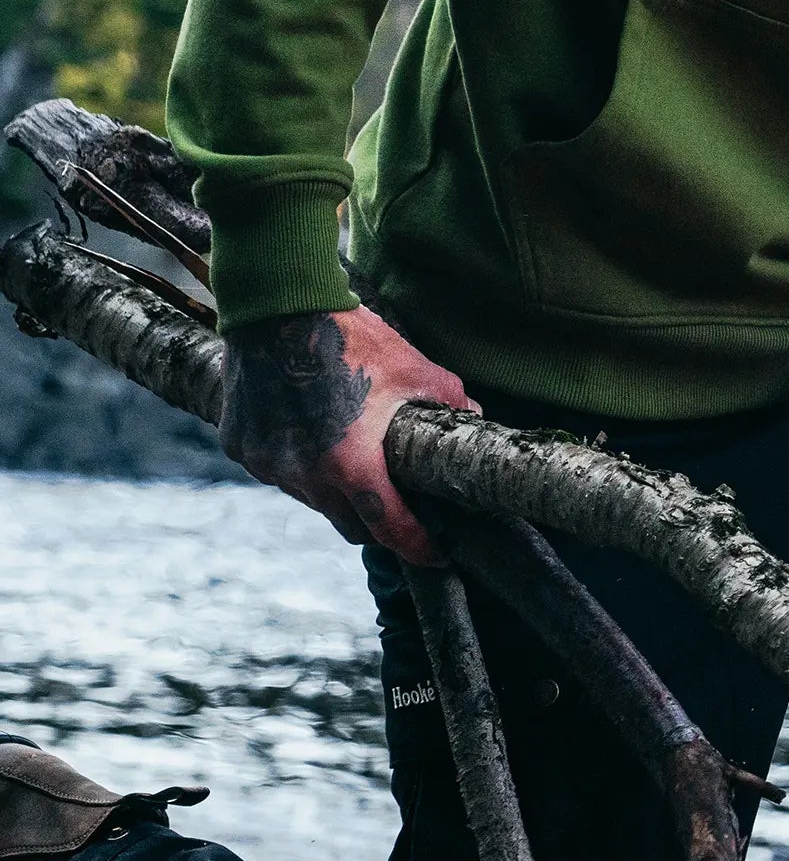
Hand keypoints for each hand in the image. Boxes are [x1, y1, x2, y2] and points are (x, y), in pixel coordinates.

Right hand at [219, 307, 474, 563]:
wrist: (278, 306)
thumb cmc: (354, 339)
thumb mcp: (416, 370)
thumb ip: (452, 401)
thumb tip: (476, 417)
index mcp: (351, 465)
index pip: (390, 527)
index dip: (419, 546)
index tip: (438, 554)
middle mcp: (304, 475)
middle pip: (350, 524)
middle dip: (380, 524)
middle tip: (402, 509)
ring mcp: (267, 463)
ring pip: (313, 499)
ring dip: (337, 493)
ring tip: (357, 464)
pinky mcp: (240, 445)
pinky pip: (277, 471)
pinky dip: (301, 467)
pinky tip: (317, 438)